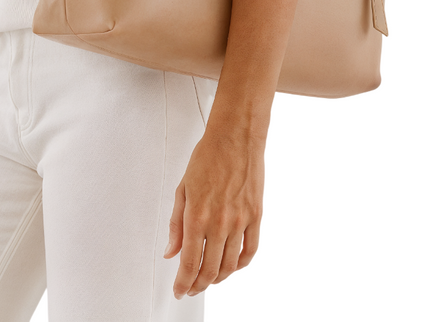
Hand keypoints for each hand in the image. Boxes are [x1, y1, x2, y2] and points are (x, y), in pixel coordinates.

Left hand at [163, 125, 264, 298]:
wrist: (235, 137)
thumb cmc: (208, 156)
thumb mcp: (182, 189)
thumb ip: (176, 224)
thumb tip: (171, 251)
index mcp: (197, 215)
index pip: (189, 262)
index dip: (183, 282)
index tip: (179, 290)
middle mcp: (219, 222)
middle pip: (210, 269)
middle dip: (198, 284)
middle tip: (191, 287)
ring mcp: (240, 221)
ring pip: (230, 265)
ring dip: (218, 278)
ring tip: (209, 279)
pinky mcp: (256, 216)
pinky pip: (250, 250)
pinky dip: (240, 264)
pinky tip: (232, 265)